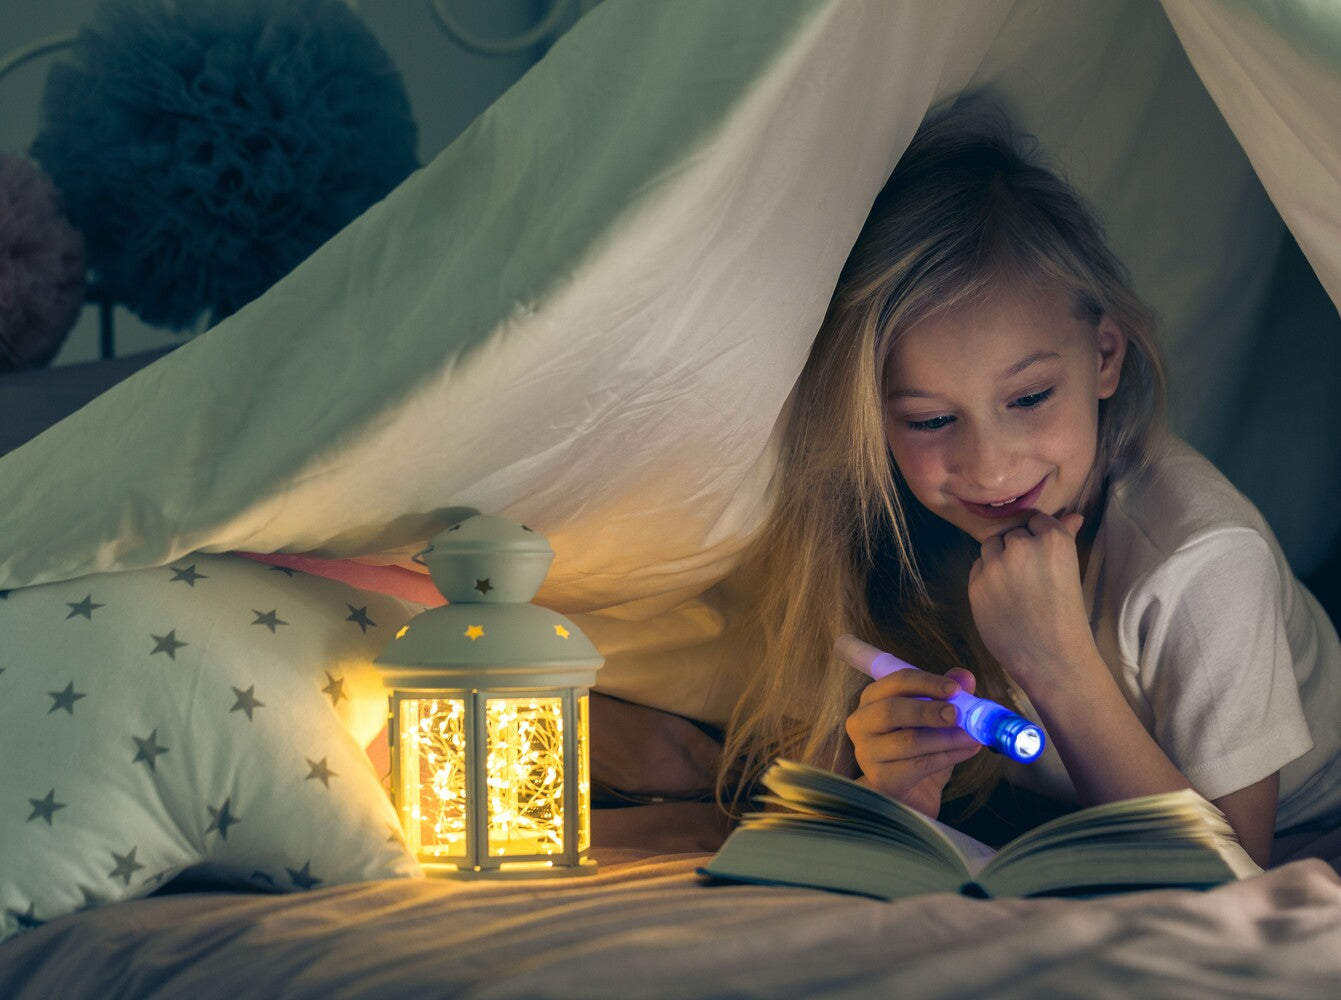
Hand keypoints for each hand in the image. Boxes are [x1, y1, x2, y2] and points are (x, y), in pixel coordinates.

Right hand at [845, 666, 981, 817]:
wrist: (910, 794)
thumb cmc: (919, 750)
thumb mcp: (935, 720)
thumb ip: (947, 696)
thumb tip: (965, 677)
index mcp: (873, 699)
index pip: (896, 682)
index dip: (926, 682)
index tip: (955, 689)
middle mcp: (861, 722)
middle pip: (891, 710)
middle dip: (928, 710)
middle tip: (957, 714)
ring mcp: (867, 752)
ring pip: (908, 741)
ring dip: (946, 737)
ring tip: (972, 736)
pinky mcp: (880, 778)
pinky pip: (918, 765)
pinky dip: (948, 757)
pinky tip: (968, 751)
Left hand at [967, 511, 1095, 692]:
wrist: (1051, 656)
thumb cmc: (1066, 615)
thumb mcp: (1071, 572)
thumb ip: (1065, 537)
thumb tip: (1073, 515)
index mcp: (1052, 539)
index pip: (1035, 521)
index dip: (1037, 539)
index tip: (1041, 559)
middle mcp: (1021, 546)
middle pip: (1010, 534)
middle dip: (1016, 549)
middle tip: (1028, 578)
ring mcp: (995, 564)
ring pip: (990, 547)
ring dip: (998, 559)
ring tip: (1014, 587)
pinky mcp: (976, 583)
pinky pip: (977, 568)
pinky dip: (986, 577)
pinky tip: (1001, 598)